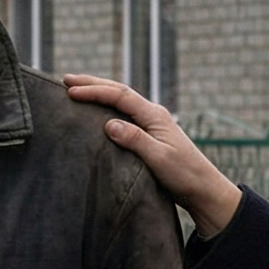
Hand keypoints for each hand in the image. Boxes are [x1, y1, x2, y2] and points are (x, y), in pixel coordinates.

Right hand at [60, 74, 242, 237]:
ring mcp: (151, 123)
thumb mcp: (159, 158)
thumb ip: (135, 139)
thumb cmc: (184, 174)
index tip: (71, 92)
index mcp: (154, 116)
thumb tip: (108, 124)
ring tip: (76, 89)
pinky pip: (124, 113)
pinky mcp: (149, 134)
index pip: (120, 96)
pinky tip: (97, 111)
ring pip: (121, 100)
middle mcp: (153, 114)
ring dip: (99, 92)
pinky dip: (107, 106)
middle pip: (119, 91)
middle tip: (66, 79)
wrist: (203, 188)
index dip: (95, 92)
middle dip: (92, 84)